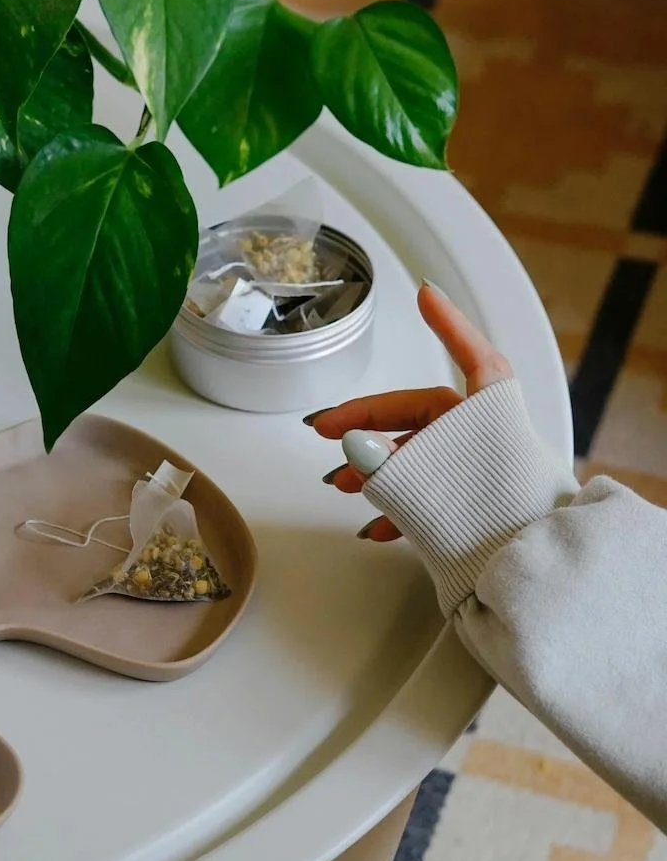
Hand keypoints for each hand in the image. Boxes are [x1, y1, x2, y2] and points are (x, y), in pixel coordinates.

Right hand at [308, 283, 513, 540]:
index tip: (426, 294)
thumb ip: (385, 460)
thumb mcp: (428, 476)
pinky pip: (431, 494)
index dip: (448, 323)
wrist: (533, 566)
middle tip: (327, 430)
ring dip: (376, 467)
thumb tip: (353, 449)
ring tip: (342, 482)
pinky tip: (375, 524)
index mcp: (488, 413)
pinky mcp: (478, 503)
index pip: (470, 354)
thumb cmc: (499, 514)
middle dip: (368, 425)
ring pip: (419, 456)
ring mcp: (481, 470)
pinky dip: (401, 504)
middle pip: (419, 414)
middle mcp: (485, 435)